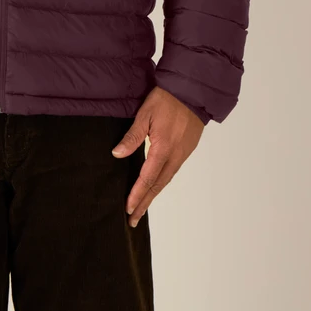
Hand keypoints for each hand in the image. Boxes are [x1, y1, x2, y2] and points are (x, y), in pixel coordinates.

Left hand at [111, 86, 203, 227]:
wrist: (192, 91)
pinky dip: (162, 182)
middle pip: (158, 186)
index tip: (128, 209)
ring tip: (142, 206)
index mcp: (163, 149)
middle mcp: (175, 156)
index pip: (147, 179)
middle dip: (145, 203)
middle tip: (133, 219)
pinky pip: (173, 171)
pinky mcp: (187, 149)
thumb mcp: (144, 114)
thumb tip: (117, 154)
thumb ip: (132, 136)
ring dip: (153, 194)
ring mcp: (183, 153)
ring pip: (166, 180)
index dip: (137, 195)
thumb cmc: (167, 99)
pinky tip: (156, 185)